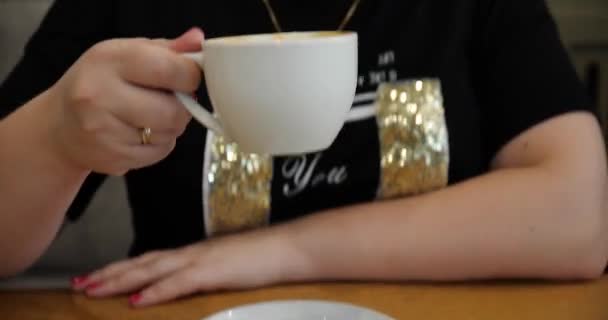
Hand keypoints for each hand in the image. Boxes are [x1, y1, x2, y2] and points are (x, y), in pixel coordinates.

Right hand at [46, 28, 203, 175]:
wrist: (60, 126)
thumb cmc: (100, 83)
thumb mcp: (128, 55)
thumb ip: (167, 49)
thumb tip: (198, 40)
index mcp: (109, 60)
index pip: (169, 69)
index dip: (190, 76)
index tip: (189, 77)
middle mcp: (100, 94)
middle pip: (173, 111)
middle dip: (183, 108)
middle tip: (171, 101)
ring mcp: (103, 130)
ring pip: (169, 134)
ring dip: (171, 127)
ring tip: (150, 116)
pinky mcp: (111, 157)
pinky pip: (159, 153)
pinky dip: (159, 145)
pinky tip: (139, 134)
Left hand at [71, 230, 300, 306]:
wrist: (286, 248)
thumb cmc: (261, 258)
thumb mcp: (225, 267)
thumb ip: (204, 274)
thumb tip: (186, 284)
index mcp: (193, 253)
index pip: (150, 259)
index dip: (122, 268)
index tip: (97, 276)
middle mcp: (190, 253)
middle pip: (142, 262)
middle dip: (109, 274)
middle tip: (81, 284)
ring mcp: (200, 260)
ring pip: (152, 269)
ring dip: (121, 280)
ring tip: (94, 290)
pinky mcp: (213, 271)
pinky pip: (179, 282)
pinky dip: (156, 290)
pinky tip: (138, 299)